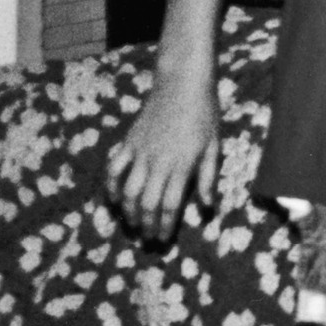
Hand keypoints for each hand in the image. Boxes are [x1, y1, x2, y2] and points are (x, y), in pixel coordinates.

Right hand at [108, 76, 219, 241]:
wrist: (182, 85)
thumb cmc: (204, 115)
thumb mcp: (215, 147)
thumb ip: (209, 178)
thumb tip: (206, 207)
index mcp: (182, 166)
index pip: (170, 205)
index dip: (166, 225)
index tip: (164, 239)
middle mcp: (158, 163)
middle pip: (148, 203)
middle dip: (146, 225)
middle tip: (147, 240)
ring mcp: (140, 153)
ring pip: (128, 190)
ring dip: (129, 212)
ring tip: (133, 226)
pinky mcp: (128, 143)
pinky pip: (113, 169)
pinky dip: (111, 186)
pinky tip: (114, 200)